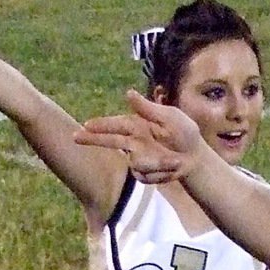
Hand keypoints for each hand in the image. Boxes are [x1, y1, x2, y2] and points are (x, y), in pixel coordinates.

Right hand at [76, 90, 202, 183]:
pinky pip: (145, 176)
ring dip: (158, 164)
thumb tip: (128, 93)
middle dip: (92, 140)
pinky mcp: (143, 174)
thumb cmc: (185, 133)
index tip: (86, 125)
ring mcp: (137, 158)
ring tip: (175, 160)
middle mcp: (134, 141)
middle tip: (75, 138)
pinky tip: (171, 169)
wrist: (195, 158)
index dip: (101, 126)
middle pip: (109, 141)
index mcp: (138, 126)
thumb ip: (149, 109)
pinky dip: (161, 173)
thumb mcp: (171, 117)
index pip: (115, 124)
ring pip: (136, 164)